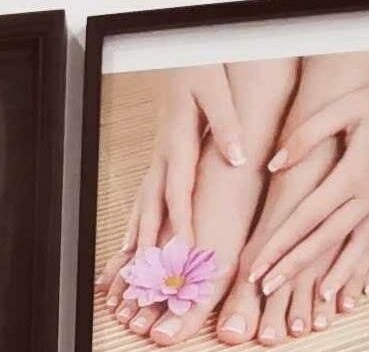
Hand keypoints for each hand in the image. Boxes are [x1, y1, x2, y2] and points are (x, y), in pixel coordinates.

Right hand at [103, 65, 251, 290]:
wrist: (180, 60)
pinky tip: (130, 242)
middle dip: (151, 244)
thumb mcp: (217, 93)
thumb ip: (228, 126)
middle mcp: (162, 158)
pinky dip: (135, 223)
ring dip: (137, 238)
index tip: (186, 253)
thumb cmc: (201, 73)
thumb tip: (238, 158)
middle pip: (153, 208)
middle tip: (152, 275)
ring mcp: (156, 161)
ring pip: (142, 206)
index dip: (182, 226)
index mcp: (178, 144)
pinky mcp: (157, 161)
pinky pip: (141, 199)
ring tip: (131, 268)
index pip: (179, 194)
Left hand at [250, 72, 368, 308]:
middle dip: (295, 266)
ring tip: (317, 300)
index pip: (306, 218)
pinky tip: (361, 290)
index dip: (279, 245)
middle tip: (267, 290)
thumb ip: (304, 136)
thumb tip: (273, 165)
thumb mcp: (342, 108)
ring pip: (358, 248)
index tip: (256, 268)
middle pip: (326, 239)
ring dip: (337, 276)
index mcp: (350, 175)